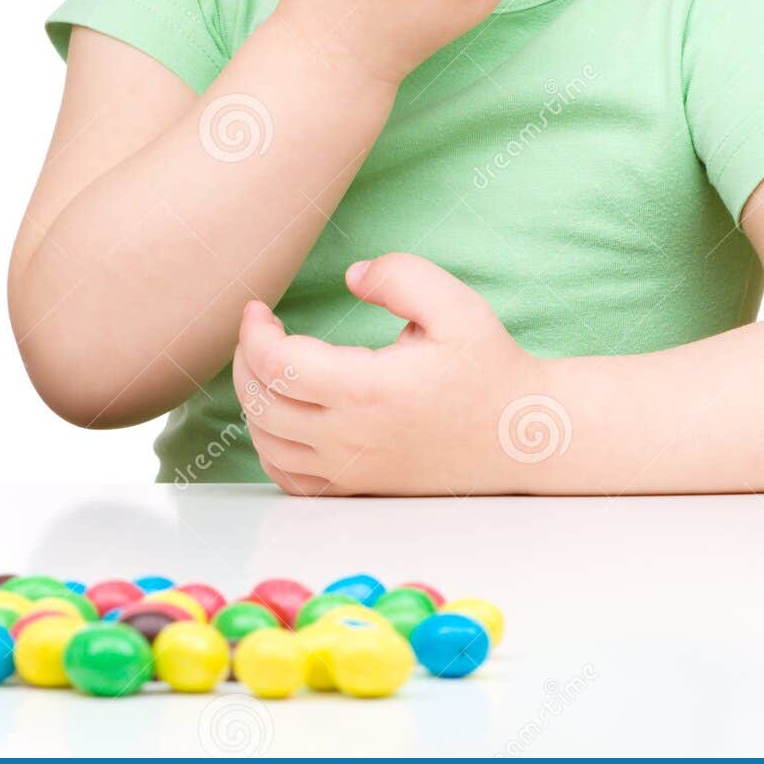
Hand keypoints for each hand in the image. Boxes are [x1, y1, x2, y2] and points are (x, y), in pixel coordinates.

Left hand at [231, 252, 542, 494]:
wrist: (518, 436)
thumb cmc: (487, 366)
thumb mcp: (456, 304)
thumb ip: (400, 275)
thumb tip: (350, 276)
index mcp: (370, 390)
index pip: (278, 366)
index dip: (253, 333)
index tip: (258, 308)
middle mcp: (352, 438)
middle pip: (262, 403)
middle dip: (245, 359)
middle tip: (258, 330)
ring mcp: (352, 470)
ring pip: (267, 442)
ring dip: (253, 399)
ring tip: (268, 365)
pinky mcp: (358, 488)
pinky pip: (289, 477)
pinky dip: (269, 445)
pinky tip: (281, 415)